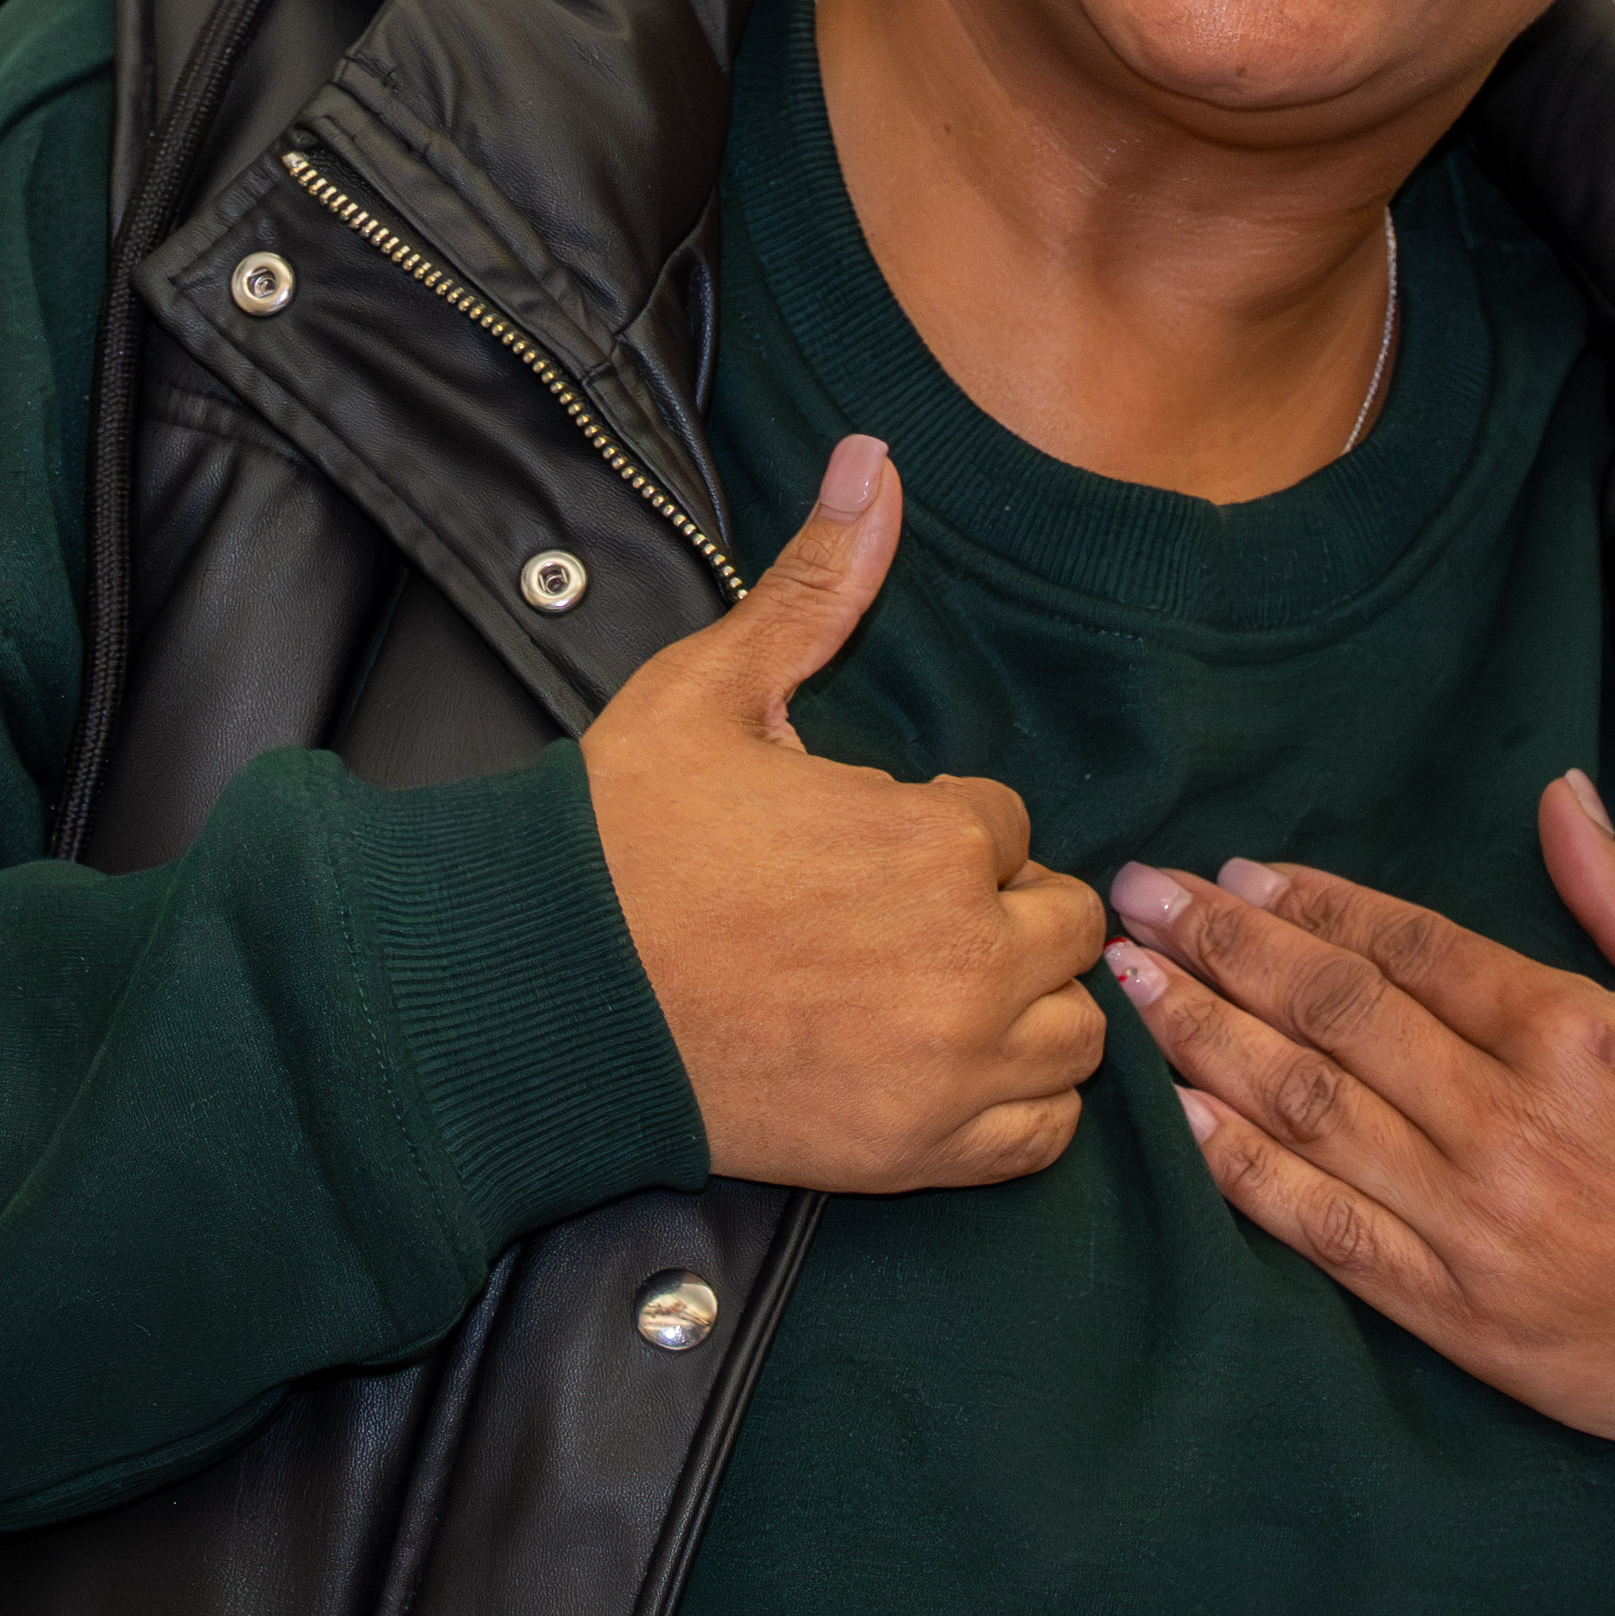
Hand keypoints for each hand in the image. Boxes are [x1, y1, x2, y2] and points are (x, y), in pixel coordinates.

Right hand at [582, 435, 1104, 1191]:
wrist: (539, 997)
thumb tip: (874, 460)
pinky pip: (1040, 1135)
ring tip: (929, 992)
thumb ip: (817, 588)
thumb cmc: (621, 842)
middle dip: (997, 912)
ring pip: (1075, 1031)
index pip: (1010, 825)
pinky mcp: (918, 1155)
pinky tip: (943, 1067)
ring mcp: (953, 1068)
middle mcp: (972, 957)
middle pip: (1063, 923)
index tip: (866, 848)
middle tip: (896, 920)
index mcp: (940, 837)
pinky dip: (1014, 1107)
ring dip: (1023, 1006)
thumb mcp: (713, 691)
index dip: (944, 830)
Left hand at [1100, 774, 1614, 1467]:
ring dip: (1206, 1041)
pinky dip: (1245, 1174)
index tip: (1234, 873)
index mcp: (1581, 1032)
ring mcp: (1479, 1227)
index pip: (1407, 947)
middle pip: (1331, 1014)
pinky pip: (1326, 1234)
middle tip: (1132, 900)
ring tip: (1129, 987)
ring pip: (1308, 1114)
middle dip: (1220, 948)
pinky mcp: (1464, 1319)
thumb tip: (1556, 798)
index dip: (1309, 904)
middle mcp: (1513, 1123)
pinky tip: (1183, 1122)